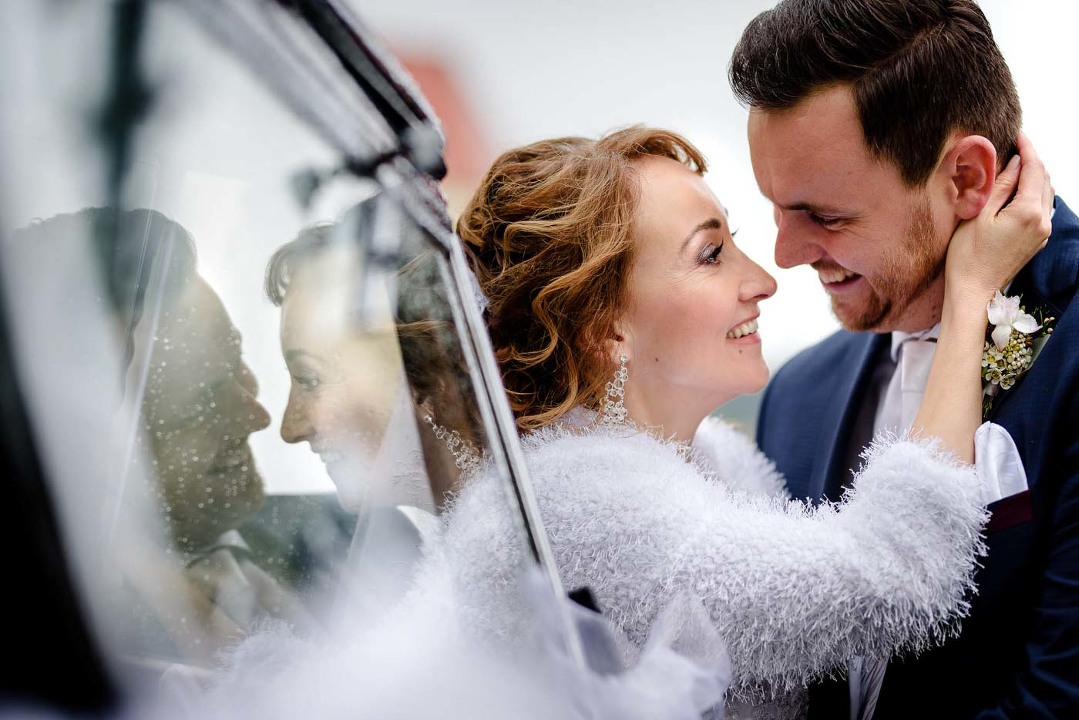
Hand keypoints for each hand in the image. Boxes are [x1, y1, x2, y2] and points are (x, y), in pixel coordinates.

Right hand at [945, 132, 1052, 298]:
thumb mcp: (978, 215)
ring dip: (1034, 177)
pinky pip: (1042, 208)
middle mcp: (1042, 220)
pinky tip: (1018, 190)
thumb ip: (999, 186)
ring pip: (1046, 193)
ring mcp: (1042, 232)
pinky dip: (1034, 193)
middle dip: (1032, 161)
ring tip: (1016, 166)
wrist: (973, 291)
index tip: (1017, 134)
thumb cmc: (967, 256)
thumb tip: (1014, 163)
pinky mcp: (1037, 241)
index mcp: (1028, 211)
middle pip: (1044, 179)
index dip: (1027, 148)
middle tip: (1015, 147)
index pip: (1034, 169)